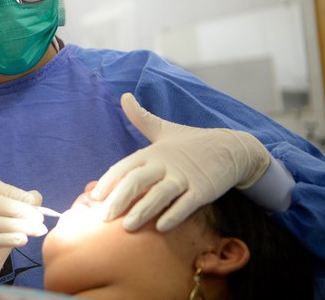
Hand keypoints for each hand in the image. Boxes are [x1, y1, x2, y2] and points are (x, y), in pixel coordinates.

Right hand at [0, 178, 46, 282]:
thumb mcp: (10, 216)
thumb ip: (22, 203)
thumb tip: (35, 198)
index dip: (15, 192)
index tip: (34, 202)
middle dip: (21, 210)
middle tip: (40, 219)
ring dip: (19, 226)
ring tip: (38, 231)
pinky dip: (7, 239)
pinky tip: (22, 240)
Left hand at [91, 93, 269, 231]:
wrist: (230, 147)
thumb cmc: (190, 142)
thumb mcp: (164, 129)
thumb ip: (141, 118)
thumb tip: (124, 96)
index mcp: (153, 152)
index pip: (125, 166)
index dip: (108, 181)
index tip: (94, 197)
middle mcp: (166, 164)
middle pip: (138, 181)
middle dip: (120, 199)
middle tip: (105, 217)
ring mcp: (185, 177)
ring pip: (160, 195)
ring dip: (143, 210)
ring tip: (128, 226)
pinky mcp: (203, 189)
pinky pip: (186, 204)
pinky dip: (174, 215)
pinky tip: (161, 227)